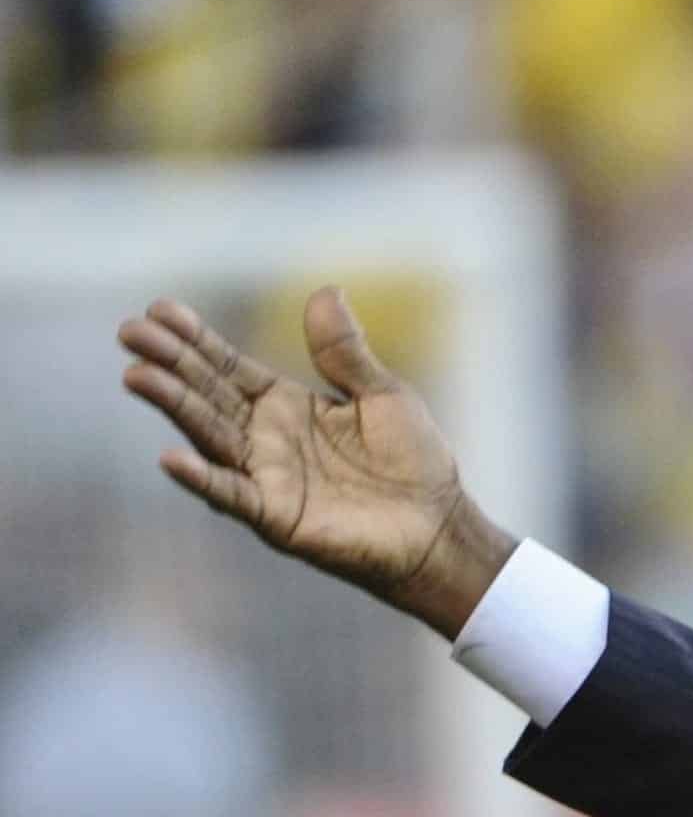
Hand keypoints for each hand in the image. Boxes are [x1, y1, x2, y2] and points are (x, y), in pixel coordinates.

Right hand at [119, 287, 515, 636]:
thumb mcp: (383, 394)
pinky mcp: (277, 516)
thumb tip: (325, 291)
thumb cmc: (413, 461)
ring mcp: (265, 477)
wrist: (439, 526)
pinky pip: (233, 495)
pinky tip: (171, 458)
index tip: (159, 309)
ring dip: (173, 407)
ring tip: (137, 375)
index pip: (228, 366)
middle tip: (129, 332)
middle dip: (169, 363)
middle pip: (207, 394)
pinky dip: (202, 479)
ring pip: (210, 436)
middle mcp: (264, 438)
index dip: (194, 339)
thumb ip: (346, 352)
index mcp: (285, 404)